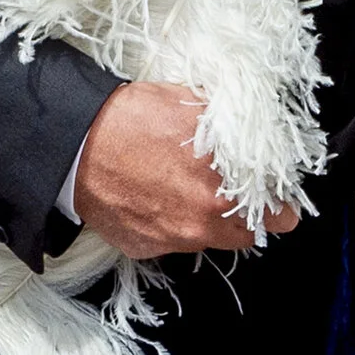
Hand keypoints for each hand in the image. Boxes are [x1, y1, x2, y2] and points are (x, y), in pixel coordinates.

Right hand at [69, 81, 302, 259]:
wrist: (75, 145)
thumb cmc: (132, 118)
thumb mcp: (193, 107)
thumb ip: (232, 130)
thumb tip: (256, 138)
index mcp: (227, 183)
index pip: (278, 213)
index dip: (278, 203)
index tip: (276, 197)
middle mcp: (205, 219)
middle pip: (249, 234)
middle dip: (247, 216)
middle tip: (234, 194)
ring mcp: (175, 238)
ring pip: (209, 239)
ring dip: (207, 221)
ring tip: (185, 190)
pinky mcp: (146, 248)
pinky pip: (171, 241)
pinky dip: (170, 224)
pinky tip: (155, 198)